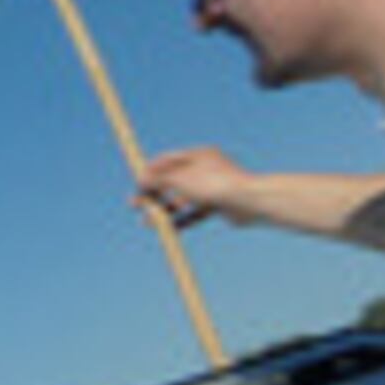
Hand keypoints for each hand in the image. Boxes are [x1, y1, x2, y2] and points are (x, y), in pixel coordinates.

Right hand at [136, 146, 257, 229]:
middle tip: (135, 205)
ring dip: (164, 210)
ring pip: (182, 199)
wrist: (249, 201)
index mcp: (198, 155)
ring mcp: (212, 188)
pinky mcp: (218, 205)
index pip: (168, 160)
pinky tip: (168, 230)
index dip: (150, 172)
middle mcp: (205, 169)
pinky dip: (181, 221)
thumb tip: (140, 179)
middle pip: (173, 181)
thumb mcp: (181, 179)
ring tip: (148, 223)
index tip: (135, 183)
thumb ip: (159, 180)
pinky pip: (195, 213)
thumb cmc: (216, 184)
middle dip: (153, 194)